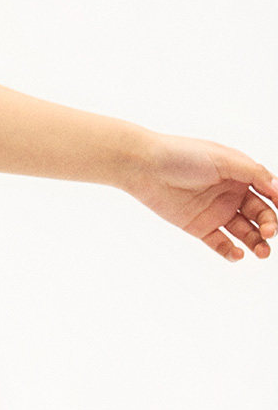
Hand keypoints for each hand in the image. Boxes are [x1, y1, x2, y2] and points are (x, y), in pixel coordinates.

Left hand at [124, 132, 277, 261]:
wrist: (144, 166)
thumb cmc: (182, 155)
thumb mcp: (223, 159)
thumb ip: (254, 173)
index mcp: (240, 174)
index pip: (268, 192)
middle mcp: (231, 193)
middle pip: (261, 214)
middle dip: (270, 225)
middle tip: (270, 232)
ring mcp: (216, 211)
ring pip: (245, 232)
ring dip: (257, 243)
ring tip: (261, 252)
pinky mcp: (199, 227)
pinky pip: (221, 244)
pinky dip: (231, 252)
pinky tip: (237, 254)